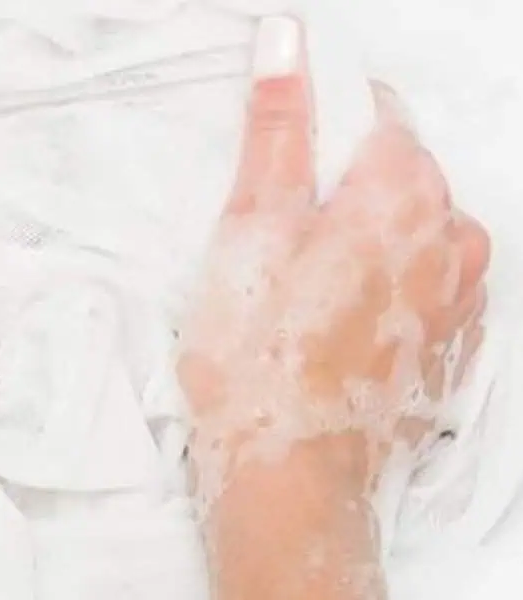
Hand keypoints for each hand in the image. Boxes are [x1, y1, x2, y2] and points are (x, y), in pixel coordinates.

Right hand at [178, 27, 489, 500]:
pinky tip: (330, 324)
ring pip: (411, 233)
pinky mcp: (448, 348)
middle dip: (339, 189)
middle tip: (274, 240)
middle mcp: (454, 240)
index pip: (378, 113)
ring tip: (299, 287)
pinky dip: (380, 287)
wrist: (291, 479)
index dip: (320, 127)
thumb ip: (279, 129)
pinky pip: (420, 287)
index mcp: (407, 195)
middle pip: (398, 174)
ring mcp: (459, 300)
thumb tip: (288, 42)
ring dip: (360, 241)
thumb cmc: (259, 354)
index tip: (278, 168)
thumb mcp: (252, 228)